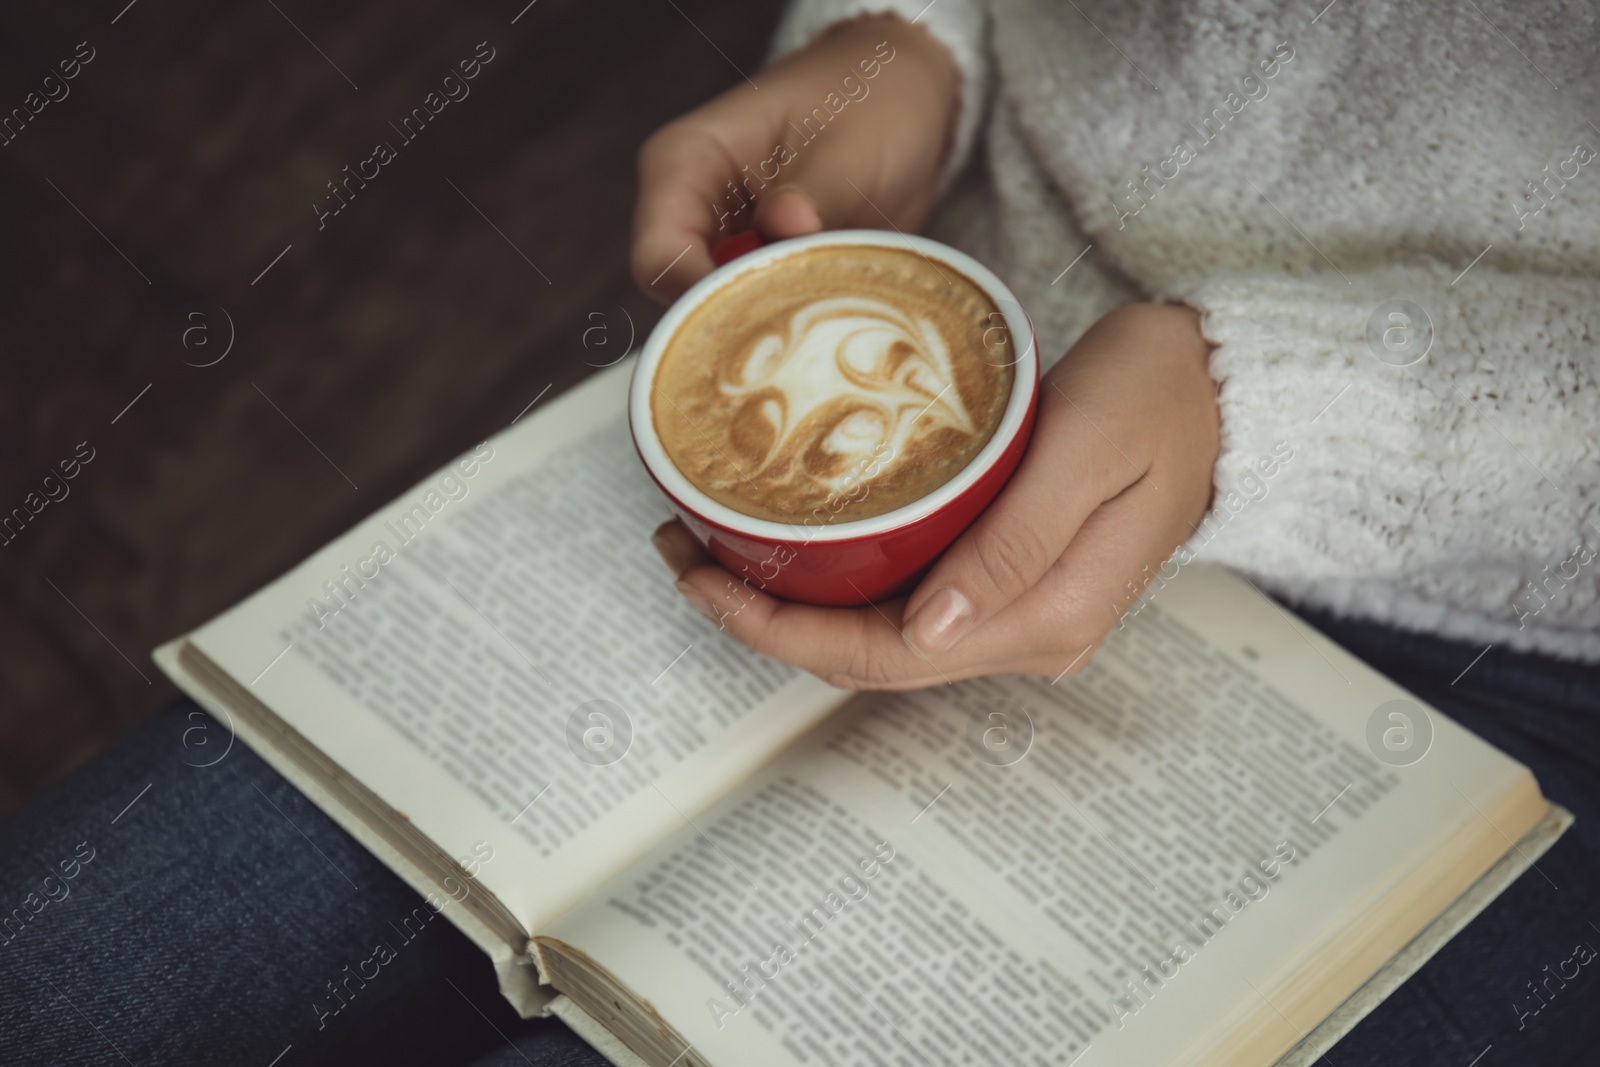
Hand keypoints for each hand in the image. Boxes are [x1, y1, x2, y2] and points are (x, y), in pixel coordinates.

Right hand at [631, 13, 958, 301]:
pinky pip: (761, 315)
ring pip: (722, 315)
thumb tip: (786, 229)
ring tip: (827, 319)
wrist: (905, 99)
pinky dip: (794, 324)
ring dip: (772, 328)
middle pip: (682, 299)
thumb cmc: (870, 100)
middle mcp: (692, 209)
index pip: (659, 257)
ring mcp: (726, 244)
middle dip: (740, 322)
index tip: (767, 316)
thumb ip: (814, 194)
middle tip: (805, 327)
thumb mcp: (851, 146)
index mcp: (686, 161)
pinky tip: (832, 318)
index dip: (704, 298)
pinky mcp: (761, 269)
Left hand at [653, 304, 1220, 687]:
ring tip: (714, 541)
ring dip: (793, 602)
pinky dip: (837, 577)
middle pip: (865, 657)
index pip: (881, 657)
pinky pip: (903, 597)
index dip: (778, 631)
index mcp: (1042, 615)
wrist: (1224, 381)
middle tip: (682, 549)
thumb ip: (1015, 540)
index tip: (702, 576)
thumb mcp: (1090, 448)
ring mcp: (1016, 610)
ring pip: (877, 634)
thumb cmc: (1164, 394)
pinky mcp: (1008, 575)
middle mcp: (1024, 632)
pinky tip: (794, 537)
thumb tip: (928, 631)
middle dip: (764, 619)